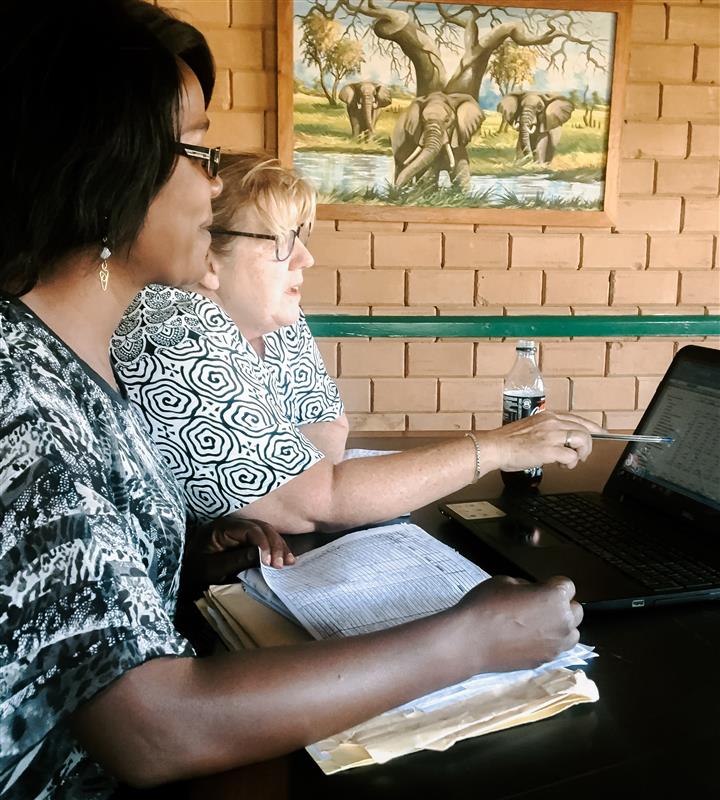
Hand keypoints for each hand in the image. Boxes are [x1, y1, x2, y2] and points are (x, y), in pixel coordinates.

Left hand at [184, 516, 295, 587]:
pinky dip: (275, 549)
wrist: (188, 576)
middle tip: (281, 564)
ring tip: (289, 562)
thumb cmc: (196, 572)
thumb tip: (263, 555)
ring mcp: (240, 531)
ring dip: (279, 546)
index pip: (249, 529)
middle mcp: (233, 525)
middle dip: (274, 545)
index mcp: (221, 527)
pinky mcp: (245, 540)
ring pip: (266, 532)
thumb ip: (237, 560)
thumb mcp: (214, 569)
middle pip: (261, 528)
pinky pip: (264, 540)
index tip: (270, 562)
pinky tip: (285, 558)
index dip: (263, 543)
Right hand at [457, 575, 582, 672]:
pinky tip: (528, 638)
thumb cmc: (486, 606)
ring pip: (571, 633)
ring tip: (538, 623)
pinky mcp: (545, 660)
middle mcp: (563, 622)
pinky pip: (557, 648)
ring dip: (560, 626)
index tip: (540, 586)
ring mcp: (556, 645)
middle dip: (562, 605)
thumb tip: (533, 593)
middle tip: (540, 604)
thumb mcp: (505, 581)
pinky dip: (548, 642)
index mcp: (555, 598)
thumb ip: (528, 586)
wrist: (471, 640)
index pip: (567, 585)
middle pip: (576, 610)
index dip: (552, 584)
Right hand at [483, 411, 603, 471]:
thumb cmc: (507, 442)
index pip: (577, 418)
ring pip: (583, 440)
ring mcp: (551, 435)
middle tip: (583, 455)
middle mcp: (552, 422)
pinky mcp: (549, 449)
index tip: (600, 433)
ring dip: (581, 453)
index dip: (592, 427)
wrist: (495, 447)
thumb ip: (546, 431)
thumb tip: (558, 442)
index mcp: (547, 416)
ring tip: (572, 461)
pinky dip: (571, 463)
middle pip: (584, 429)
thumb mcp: (530, 428)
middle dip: (587, 445)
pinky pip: (572, 456)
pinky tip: (563, 466)